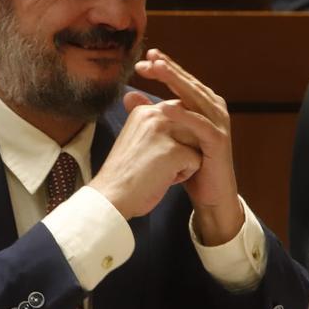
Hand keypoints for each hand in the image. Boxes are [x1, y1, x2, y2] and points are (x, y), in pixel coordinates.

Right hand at [89, 91, 204, 219]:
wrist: (111, 197)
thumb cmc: (125, 173)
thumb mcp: (137, 139)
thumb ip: (154, 127)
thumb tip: (179, 119)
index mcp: (144, 111)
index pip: (179, 112)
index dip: (177, 136)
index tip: (157, 153)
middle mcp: (154, 115)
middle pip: (192, 126)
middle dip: (184, 147)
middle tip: (158, 163)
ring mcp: (164, 132)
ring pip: (197, 141)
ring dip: (185, 159)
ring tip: (161, 170)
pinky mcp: (174, 152)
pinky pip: (197, 160)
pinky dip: (184, 174)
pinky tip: (164, 179)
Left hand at [133, 49, 243, 244]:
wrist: (209, 196)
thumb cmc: (188, 164)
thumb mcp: (167, 135)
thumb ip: (151, 114)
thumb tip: (128, 95)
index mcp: (202, 104)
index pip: (180, 80)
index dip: (163, 68)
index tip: (142, 60)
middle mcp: (213, 108)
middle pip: (188, 83)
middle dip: (168, 69)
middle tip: (150, 56)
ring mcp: (218, 123)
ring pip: (194, 97)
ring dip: (176, 82)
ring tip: (158, 69)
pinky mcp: (218, 141)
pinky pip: (200, 124)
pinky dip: (184, 114)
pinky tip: (167, 107)